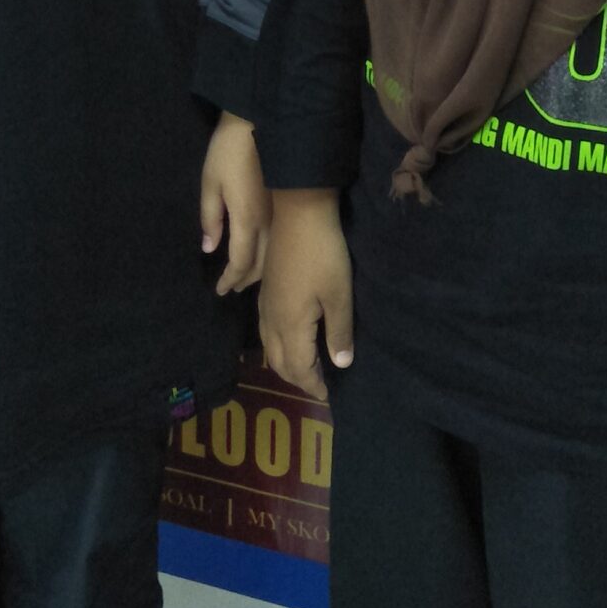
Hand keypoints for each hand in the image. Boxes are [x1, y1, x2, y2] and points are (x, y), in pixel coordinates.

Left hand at [199, 113, 269, 295]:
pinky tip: (265, 256)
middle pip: (260, 264)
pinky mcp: (287, 205)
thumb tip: (209, 248)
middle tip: (232, 289)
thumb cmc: (229, 151)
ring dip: (261, 271)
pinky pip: (280, 242)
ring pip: (274, 256)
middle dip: (244, 280)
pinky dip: (271, 256)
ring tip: (247, 278)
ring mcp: (281, 215)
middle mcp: (268, 223)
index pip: (240, 262)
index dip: (230, 279)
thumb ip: (210, 218)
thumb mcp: (210, 183)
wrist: (263, 121)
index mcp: (246, 219)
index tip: (220, 290)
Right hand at [260, 189, 353, 398]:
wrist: (299, 212)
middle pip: (279, 361)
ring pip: (269, 345)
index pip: (298, 368)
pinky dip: (277, 344)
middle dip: (297, 378)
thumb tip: (340, 365)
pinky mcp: (266, 288)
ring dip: (285, 362)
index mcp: (290, 325)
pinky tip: (288, 337)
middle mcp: (272, 319)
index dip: (312, 385)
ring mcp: (265, 303)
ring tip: (305, 367)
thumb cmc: (324, 254)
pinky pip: (266, 329)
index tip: (328, 395)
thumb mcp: (339, 295)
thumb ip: (339, 332)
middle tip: (318, 385)